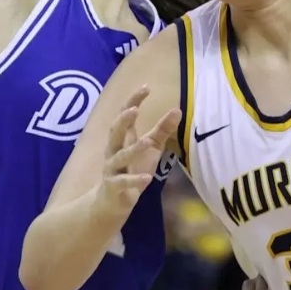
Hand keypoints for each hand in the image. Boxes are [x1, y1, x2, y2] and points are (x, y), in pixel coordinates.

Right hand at [98, 86, 180, 213]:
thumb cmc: (132, 168)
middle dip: (123, 121)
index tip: (146, 87)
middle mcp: (114, 150)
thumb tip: (178, 109)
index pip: (125, 116)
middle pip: (115, 132)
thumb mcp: (151, 148)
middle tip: (134, 110)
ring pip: (120, 157)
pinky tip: (147, 178)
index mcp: (122, 139)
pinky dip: (134, 180)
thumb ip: (162, 130)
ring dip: (133, 149)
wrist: (112, 202)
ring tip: (147, 142)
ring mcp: (112, 169)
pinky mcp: (114, 187)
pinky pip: (123, 182)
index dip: (133, 101)